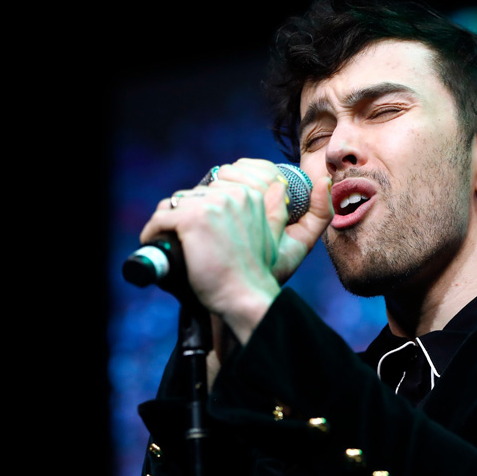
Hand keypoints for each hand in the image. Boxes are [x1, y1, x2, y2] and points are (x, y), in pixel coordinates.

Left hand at [139, 159, 332, 342]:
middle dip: (189, 214)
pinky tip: (160, 244)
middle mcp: (236, 194)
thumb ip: (315, 213)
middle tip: (189, 239)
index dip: (209, 202)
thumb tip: (321, 182)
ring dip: (171, 223)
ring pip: (176, 203)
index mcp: (257, 196)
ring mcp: (213, 204)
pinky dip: (154, 232)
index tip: (204, 225)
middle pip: (196, 192)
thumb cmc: (263, 274)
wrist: (246, 297)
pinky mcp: (193, 218)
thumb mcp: (292, 242)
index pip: (221, 179)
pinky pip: (161, 217)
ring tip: (174, 243)